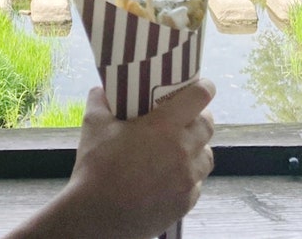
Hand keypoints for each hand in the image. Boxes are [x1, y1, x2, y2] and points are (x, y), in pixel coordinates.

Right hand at [4, 79, 214, 238]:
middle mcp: (183, 151)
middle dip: (200, 117)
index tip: (202, 85)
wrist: (97, 216)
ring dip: (198, 147)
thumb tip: (101, 89)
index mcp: (165, 126)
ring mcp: (187, 180)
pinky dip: (190, 176)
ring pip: (207, 156)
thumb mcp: (93, 124)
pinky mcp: (185, 203)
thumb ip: (100, 100)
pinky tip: (172, 176)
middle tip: (186, 117)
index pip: (200, 97)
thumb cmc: (96, 166)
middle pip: (208, 126)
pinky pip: (197, 184)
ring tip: (181, 148)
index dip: (204, 87)